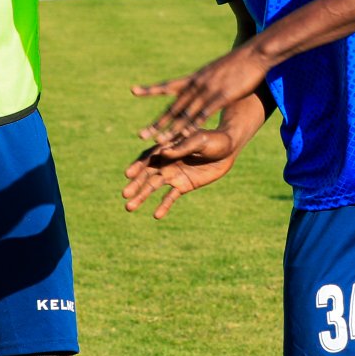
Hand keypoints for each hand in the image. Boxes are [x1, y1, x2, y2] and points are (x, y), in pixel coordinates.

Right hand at [122, 127, 237, 218]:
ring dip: (142, 196)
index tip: (128, 174)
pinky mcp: (183, 185)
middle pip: (146, 174)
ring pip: (153, 187)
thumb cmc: (214, 139)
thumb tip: (163, 153)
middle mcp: (166, 161)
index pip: (149, 157)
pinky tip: (156, 216)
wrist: (229, 149)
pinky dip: (163, 206)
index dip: (138, 165)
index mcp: (167, 147)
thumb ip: (182, 147)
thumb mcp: (200, 140)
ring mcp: (173, 174)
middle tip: (125, 195)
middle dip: (135, 184)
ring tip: (129, 208)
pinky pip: (170, 197)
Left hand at [135, 42, 272, 145]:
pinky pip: (203, 115)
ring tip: (159, 142)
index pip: (168, 85)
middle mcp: (197, 84)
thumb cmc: (240, 62)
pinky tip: (185, 137)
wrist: (256, 53)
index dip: (151, 89)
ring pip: (185, 114)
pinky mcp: (221, 96)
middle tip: (142, 135)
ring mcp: (208, 91)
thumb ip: (207, 78)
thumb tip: (201, 81)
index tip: (133, 91)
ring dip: (172, 129)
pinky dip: (193, 126)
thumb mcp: (218, 69)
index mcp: (195, 77)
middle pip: (174, 107)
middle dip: (158, 122)